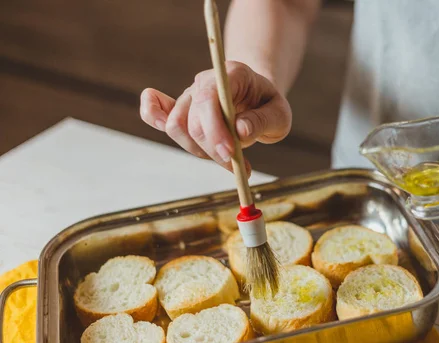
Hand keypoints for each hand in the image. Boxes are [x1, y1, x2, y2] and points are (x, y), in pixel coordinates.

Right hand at [140, 61, 291, 171]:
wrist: (258, 99)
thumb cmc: (268, 106)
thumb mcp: (279, 114)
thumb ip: (262, 121)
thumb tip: (240, 132)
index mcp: (231, 74)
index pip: (210, 99)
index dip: (216, 130)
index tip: (230, 154)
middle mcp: (205, 81)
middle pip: (192, 119)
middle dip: (213, 149)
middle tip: (239, 166)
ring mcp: (190, 94)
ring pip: (177, 127)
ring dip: (200, 150)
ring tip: (227, 158)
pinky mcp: (180, 109)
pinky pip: (154, 111)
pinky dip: (152, 117)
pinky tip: (162, 125)